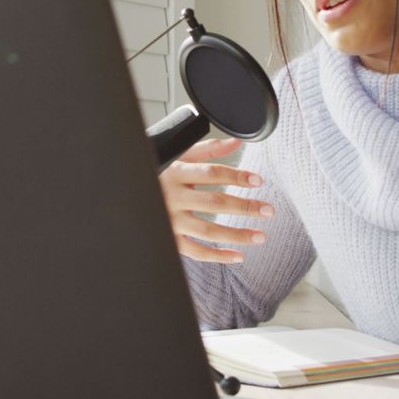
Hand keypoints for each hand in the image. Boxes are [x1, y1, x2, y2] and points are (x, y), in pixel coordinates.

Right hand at [158, 138, 273, 263]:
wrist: (130, 189)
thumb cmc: (159, 171)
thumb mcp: (179, 156)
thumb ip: (208, 150)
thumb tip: (236, 142)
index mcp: (176, 173)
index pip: (212, 174)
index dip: (236, 176)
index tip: (258, 181)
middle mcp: (173, 198)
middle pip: (214, 203)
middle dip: (244, 207)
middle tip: (268, 210)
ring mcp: (171, 221)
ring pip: (208, 231)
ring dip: (237, 235)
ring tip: (260, 236)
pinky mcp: (170, 238)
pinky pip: (196, 251)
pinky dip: (217, 256)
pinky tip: (237, 256)